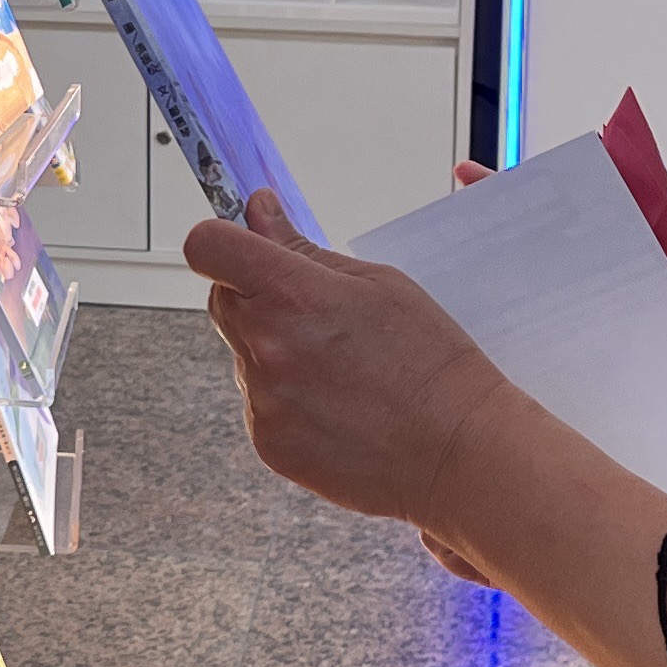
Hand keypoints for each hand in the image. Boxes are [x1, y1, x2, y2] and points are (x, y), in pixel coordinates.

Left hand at [184, 191, 507, 545]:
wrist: (459, 452)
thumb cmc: (431, 364)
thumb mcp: (377, 284)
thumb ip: (301, 247)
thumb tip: (259, 214)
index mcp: (292, 297)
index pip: (207, 247)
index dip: (221, 240)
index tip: (243, 244)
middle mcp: (266, 349)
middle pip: (222, 298)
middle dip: (255, 293)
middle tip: (314, 309)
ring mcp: (263, 402)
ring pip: (244, 353)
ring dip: (276, 349)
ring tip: (342, 369)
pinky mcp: (268, 442)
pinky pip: (260, 402)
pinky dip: (288, 397)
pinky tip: (339, 404)